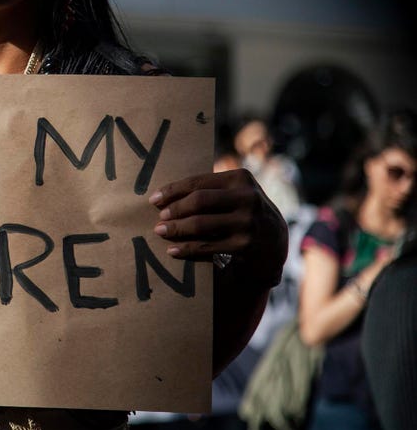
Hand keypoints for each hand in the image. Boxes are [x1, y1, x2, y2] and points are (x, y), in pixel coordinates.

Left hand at [150, 169, 287, 287]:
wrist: (275, 241)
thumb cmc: (244, 211)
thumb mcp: (235, 192)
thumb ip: (209, 188)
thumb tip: (165, 194)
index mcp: (240, 179)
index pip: (198, 182)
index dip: (173, 191)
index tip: (154, 199)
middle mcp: (247, 198)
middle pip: (198, 202)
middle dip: (174, 210)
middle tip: (159, 217)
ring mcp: (247, 223)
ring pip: (200, 225)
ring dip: (176, 229)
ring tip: (160, 231)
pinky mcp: (244, 246)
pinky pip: (206, 247)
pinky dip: (186, 249)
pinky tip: (173, 250)